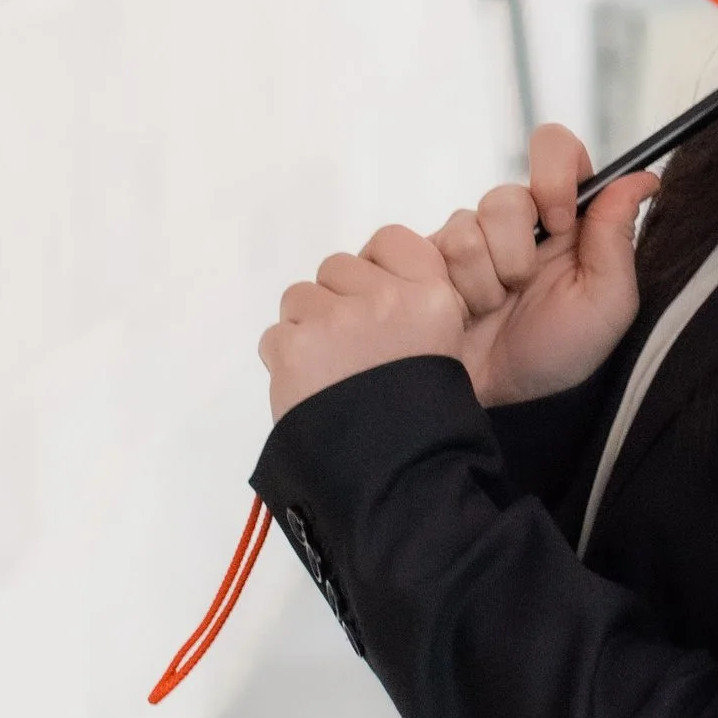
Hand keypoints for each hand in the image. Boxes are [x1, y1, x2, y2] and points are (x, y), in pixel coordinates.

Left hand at [260, 222, 467, 422]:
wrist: (398, 476)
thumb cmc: (423, 417)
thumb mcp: (442, 346)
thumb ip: (410, 306)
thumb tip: (362, 288)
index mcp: (430, 295)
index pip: (388, 240)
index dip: (375, 271)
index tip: (377, 304)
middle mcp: (385, 298)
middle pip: (337, 268)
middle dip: (338, 302)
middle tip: (353, 351)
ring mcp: (337, 320)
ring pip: (300, 296)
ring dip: (307, 328)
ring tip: (329, 372)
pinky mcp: (294, 347)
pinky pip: (275, 335)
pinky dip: (286, 361)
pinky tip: (311, 389)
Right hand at [431, 120, 657, 407]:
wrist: (498, 405)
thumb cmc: (556, 356)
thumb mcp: (605, 305)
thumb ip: (617, 238)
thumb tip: (642, 178)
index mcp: (562, 220)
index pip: (556, 150)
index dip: (554, 173)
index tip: (560, 218)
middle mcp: (511, 222)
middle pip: (505, 195)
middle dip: (515, 252)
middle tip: (520, 291)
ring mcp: (462, 239)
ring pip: (463, 225)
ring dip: (481, 282)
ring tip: (489, 312)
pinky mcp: (419, 258)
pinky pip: (417, 244)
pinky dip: (442, 287)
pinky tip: (453, 311)